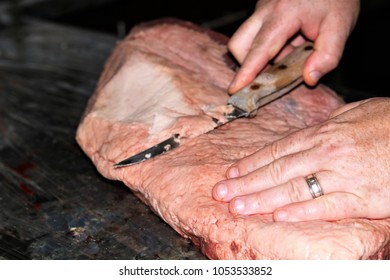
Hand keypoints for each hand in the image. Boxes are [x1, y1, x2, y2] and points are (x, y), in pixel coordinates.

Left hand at [212, 98, 389, 220]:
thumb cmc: (388, 123)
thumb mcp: (352, 114)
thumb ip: (323, 128)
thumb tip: (301, 136)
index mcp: (322, 134)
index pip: (276, 150)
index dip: (251, 163)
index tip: (230, 173)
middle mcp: (326, 154)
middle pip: (277, 170)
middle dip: (246, 183)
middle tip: (221, 193)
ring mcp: (343, 176)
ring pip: (294, 189)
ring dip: (262, 199)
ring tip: (238, 207)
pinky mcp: (363, 198)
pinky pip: (326, 206)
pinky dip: (300, 212)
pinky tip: (278, 216)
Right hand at [228, 0, 359, 92]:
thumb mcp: (340, 25)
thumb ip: (328, 55)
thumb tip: (309, 79)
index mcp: (283, 14)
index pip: (259, 49)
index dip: (247, 72)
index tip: (235, 89)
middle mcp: (265, 10)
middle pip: (239, 43)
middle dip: (247, 64)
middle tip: (269, 75)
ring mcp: (262, 8)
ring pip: (244, 39)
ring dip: (259, 55)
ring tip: (288, 55)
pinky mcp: (264, 9)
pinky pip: (256, 33)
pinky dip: (268, 46)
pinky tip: (290, 43)